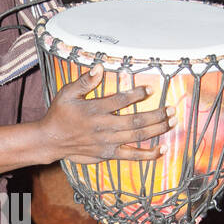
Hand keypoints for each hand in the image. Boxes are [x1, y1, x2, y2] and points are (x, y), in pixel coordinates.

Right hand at [38, 65, 173, 164]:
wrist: (51, 141)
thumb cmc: (60, 114)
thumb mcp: (67, 93)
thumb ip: (85, 81)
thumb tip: (99, 68)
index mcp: (94, 110)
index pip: (120, 101)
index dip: (137, 95)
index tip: (150, 90)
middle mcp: (104, 127)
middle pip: (136, 121)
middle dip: (156, 115)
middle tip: (172, 108)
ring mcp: (107, 142)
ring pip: (137, 136)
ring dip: (157, 129)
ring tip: (172, 121)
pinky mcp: (108, 154)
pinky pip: (131, 156)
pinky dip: (147, 154)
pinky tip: (162, 150)